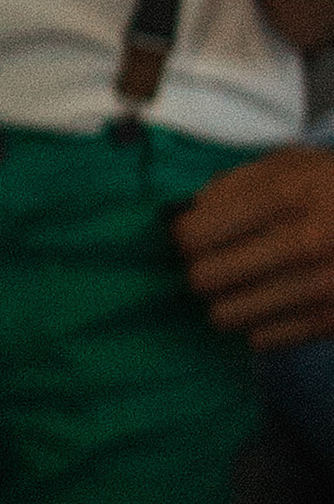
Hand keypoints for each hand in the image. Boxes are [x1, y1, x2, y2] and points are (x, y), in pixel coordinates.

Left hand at [174, 146, 333, 351]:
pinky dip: (260, 324)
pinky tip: (277, 302)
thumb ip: (235, 183)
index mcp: (288, 194)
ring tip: (245, 285)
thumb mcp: (295, 164)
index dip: (183, 238)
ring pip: (226, 315)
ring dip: (227, 301)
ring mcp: (322, 286)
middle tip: (217, 263)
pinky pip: (262, 339)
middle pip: (203, 278)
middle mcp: (303, 242)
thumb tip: (184, 215)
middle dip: (202, 270)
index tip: (194, 236)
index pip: (195, 234)